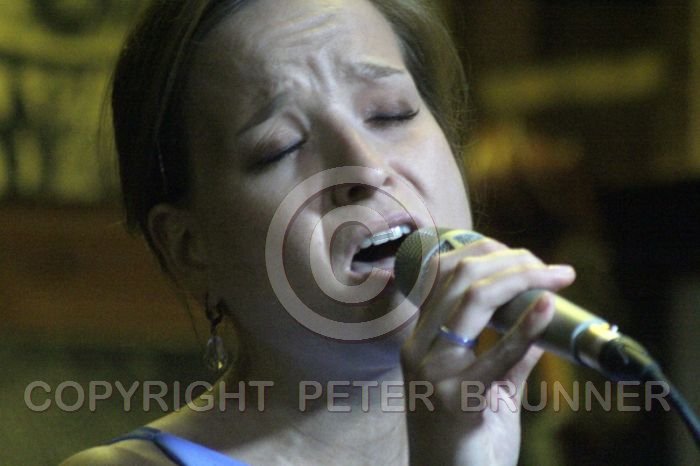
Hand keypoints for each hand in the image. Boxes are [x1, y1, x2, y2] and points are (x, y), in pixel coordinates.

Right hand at [401, 237, 575, 465]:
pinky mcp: (459, 400)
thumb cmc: (467, 444)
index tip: (521, 254)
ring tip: (556, 275)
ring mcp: (435, 373)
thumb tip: (541, 328)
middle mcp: (419, 350)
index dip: (482, 252)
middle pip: (459, 278)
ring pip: (472, 300)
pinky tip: (548, 306)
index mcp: (420, 342)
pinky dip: (527, 326)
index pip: (442, 276)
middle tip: (549, 265)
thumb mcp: (485, 392)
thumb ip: (508, 359)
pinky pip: (498, 354)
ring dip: (521, 279)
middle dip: (508, 259)